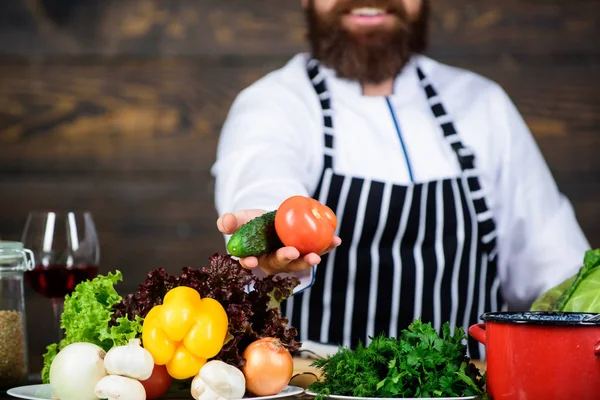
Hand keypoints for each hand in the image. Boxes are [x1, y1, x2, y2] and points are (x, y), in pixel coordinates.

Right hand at [217, 209, 341, 274]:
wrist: (275, 220)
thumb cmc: (255, 222)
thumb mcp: (242, 219)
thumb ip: (232, 221)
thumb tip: (223, 224)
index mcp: (255, 256)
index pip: (249, 262)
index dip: (250, 263)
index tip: (251, 261)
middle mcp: (273, 262)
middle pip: (278, 264)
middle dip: (286, 260)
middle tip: (291, 253)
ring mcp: (292, 259)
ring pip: (299, 263)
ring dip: (308, 259)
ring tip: (316, 256)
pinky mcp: (307, 252)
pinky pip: (317, 250)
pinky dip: (327, 246)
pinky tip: (335, 240)